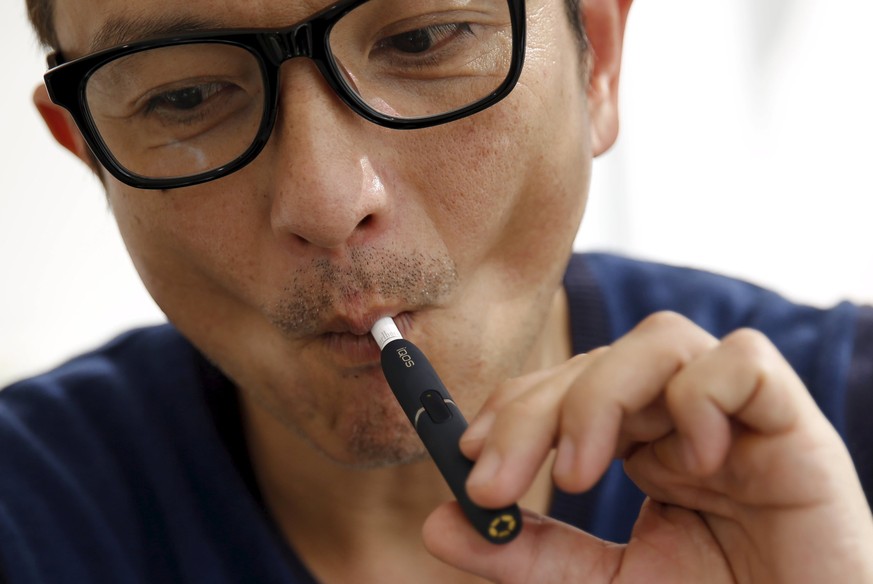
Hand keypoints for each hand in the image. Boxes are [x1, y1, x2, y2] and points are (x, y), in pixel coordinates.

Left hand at [422, 312, 872, 582]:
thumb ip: (528, 554)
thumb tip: (440, 522)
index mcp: (640, 443)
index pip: (564, 389)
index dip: (512, 409)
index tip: (469, 456)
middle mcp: (682, 416)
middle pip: (597, 360)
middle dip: (533, 412)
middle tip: (494, 482)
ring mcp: (737, 414)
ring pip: (659, 340)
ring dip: (601, 397)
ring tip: (580, 475)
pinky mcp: (795, 422)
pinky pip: (744, 362)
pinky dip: (701, 399)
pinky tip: (692, 466)